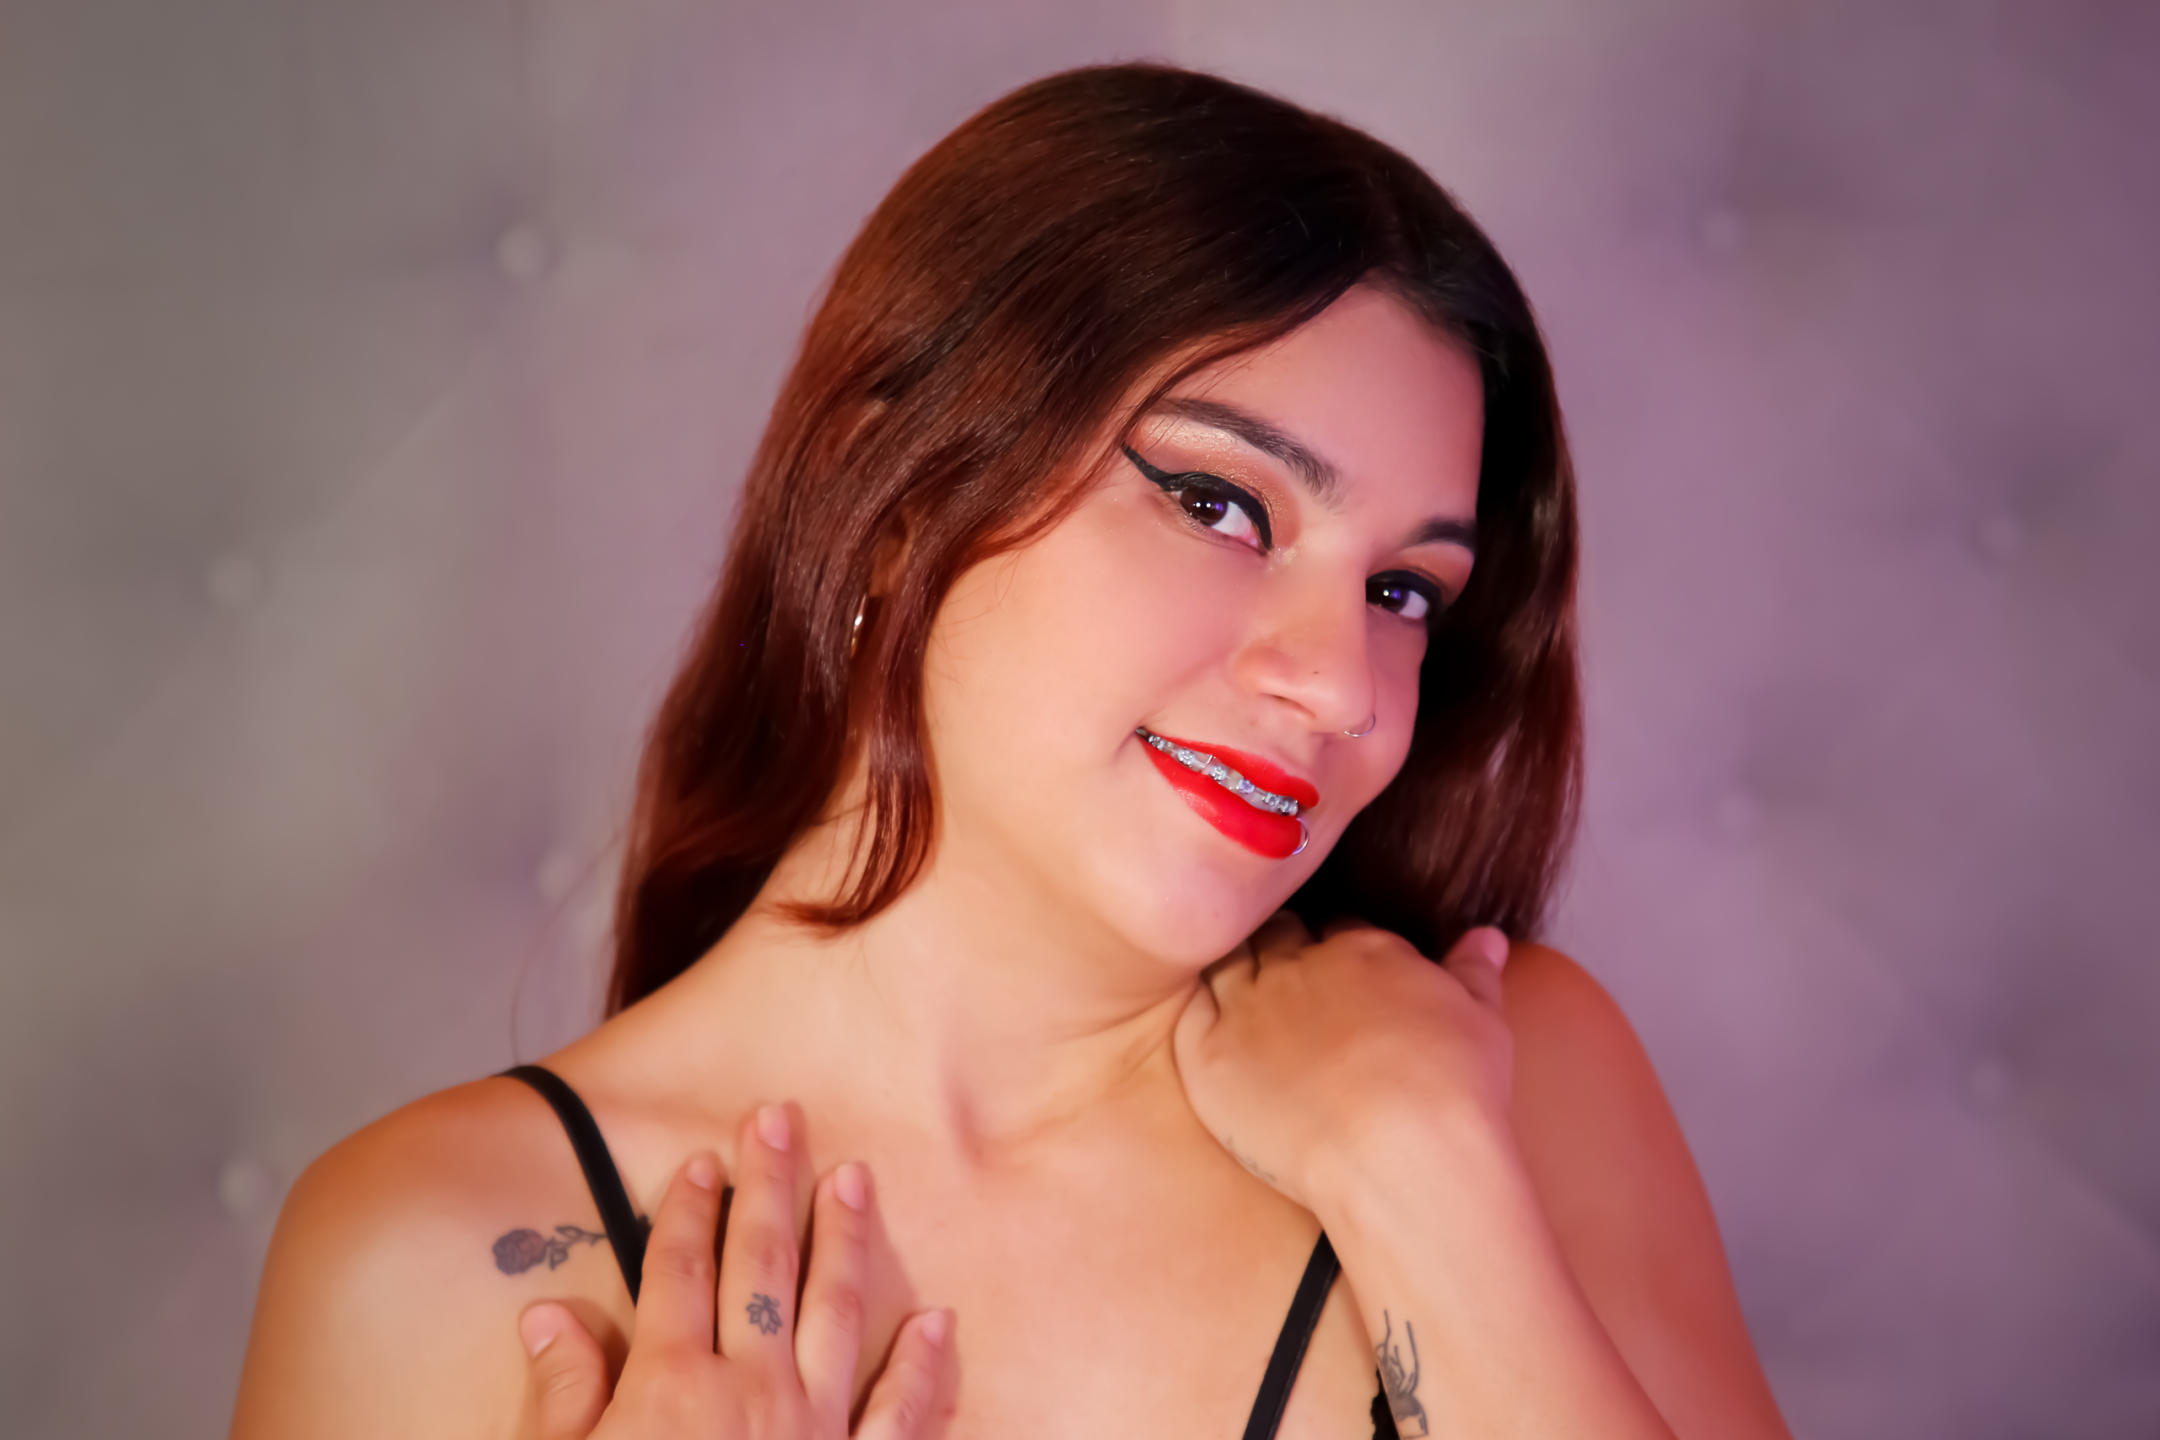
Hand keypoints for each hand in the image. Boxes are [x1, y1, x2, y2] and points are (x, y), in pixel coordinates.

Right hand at [516, 1106, 954, 1439]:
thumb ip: (563, 1399)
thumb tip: (551, 1314)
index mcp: (669, 1392)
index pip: (675, 1273)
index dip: (685, 1211)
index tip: (701, 1159)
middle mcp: (749, 1396)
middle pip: (759, 1267)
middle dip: (770, 1187)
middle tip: (783, 1118)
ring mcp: (815, 1437)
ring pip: (836, 1313)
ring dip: (846, 1240)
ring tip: (856, 1176)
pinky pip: (903, 1418)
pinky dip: (923, 1368)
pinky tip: (937, 1320)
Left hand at [1171, 912, 1512, 1213]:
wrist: (1402, 1150)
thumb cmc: (1456, 1090)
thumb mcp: (1483, 1019)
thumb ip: (1474, 971)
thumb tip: (1485, 936)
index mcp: (1365, 950)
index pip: (1340, 927)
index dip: (1338, 946)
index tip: (1340, 971)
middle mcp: (1300, 966)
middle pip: (1277, 936)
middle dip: (1281, 947)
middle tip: (1286, 982)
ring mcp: (1248, 1008)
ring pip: (1228, 965)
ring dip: (1234, 972)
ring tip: (1241, 1002)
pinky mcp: (1208, 1057)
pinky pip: (1189, 1016)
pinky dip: (1197, 1014)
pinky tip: (1207, 1030)